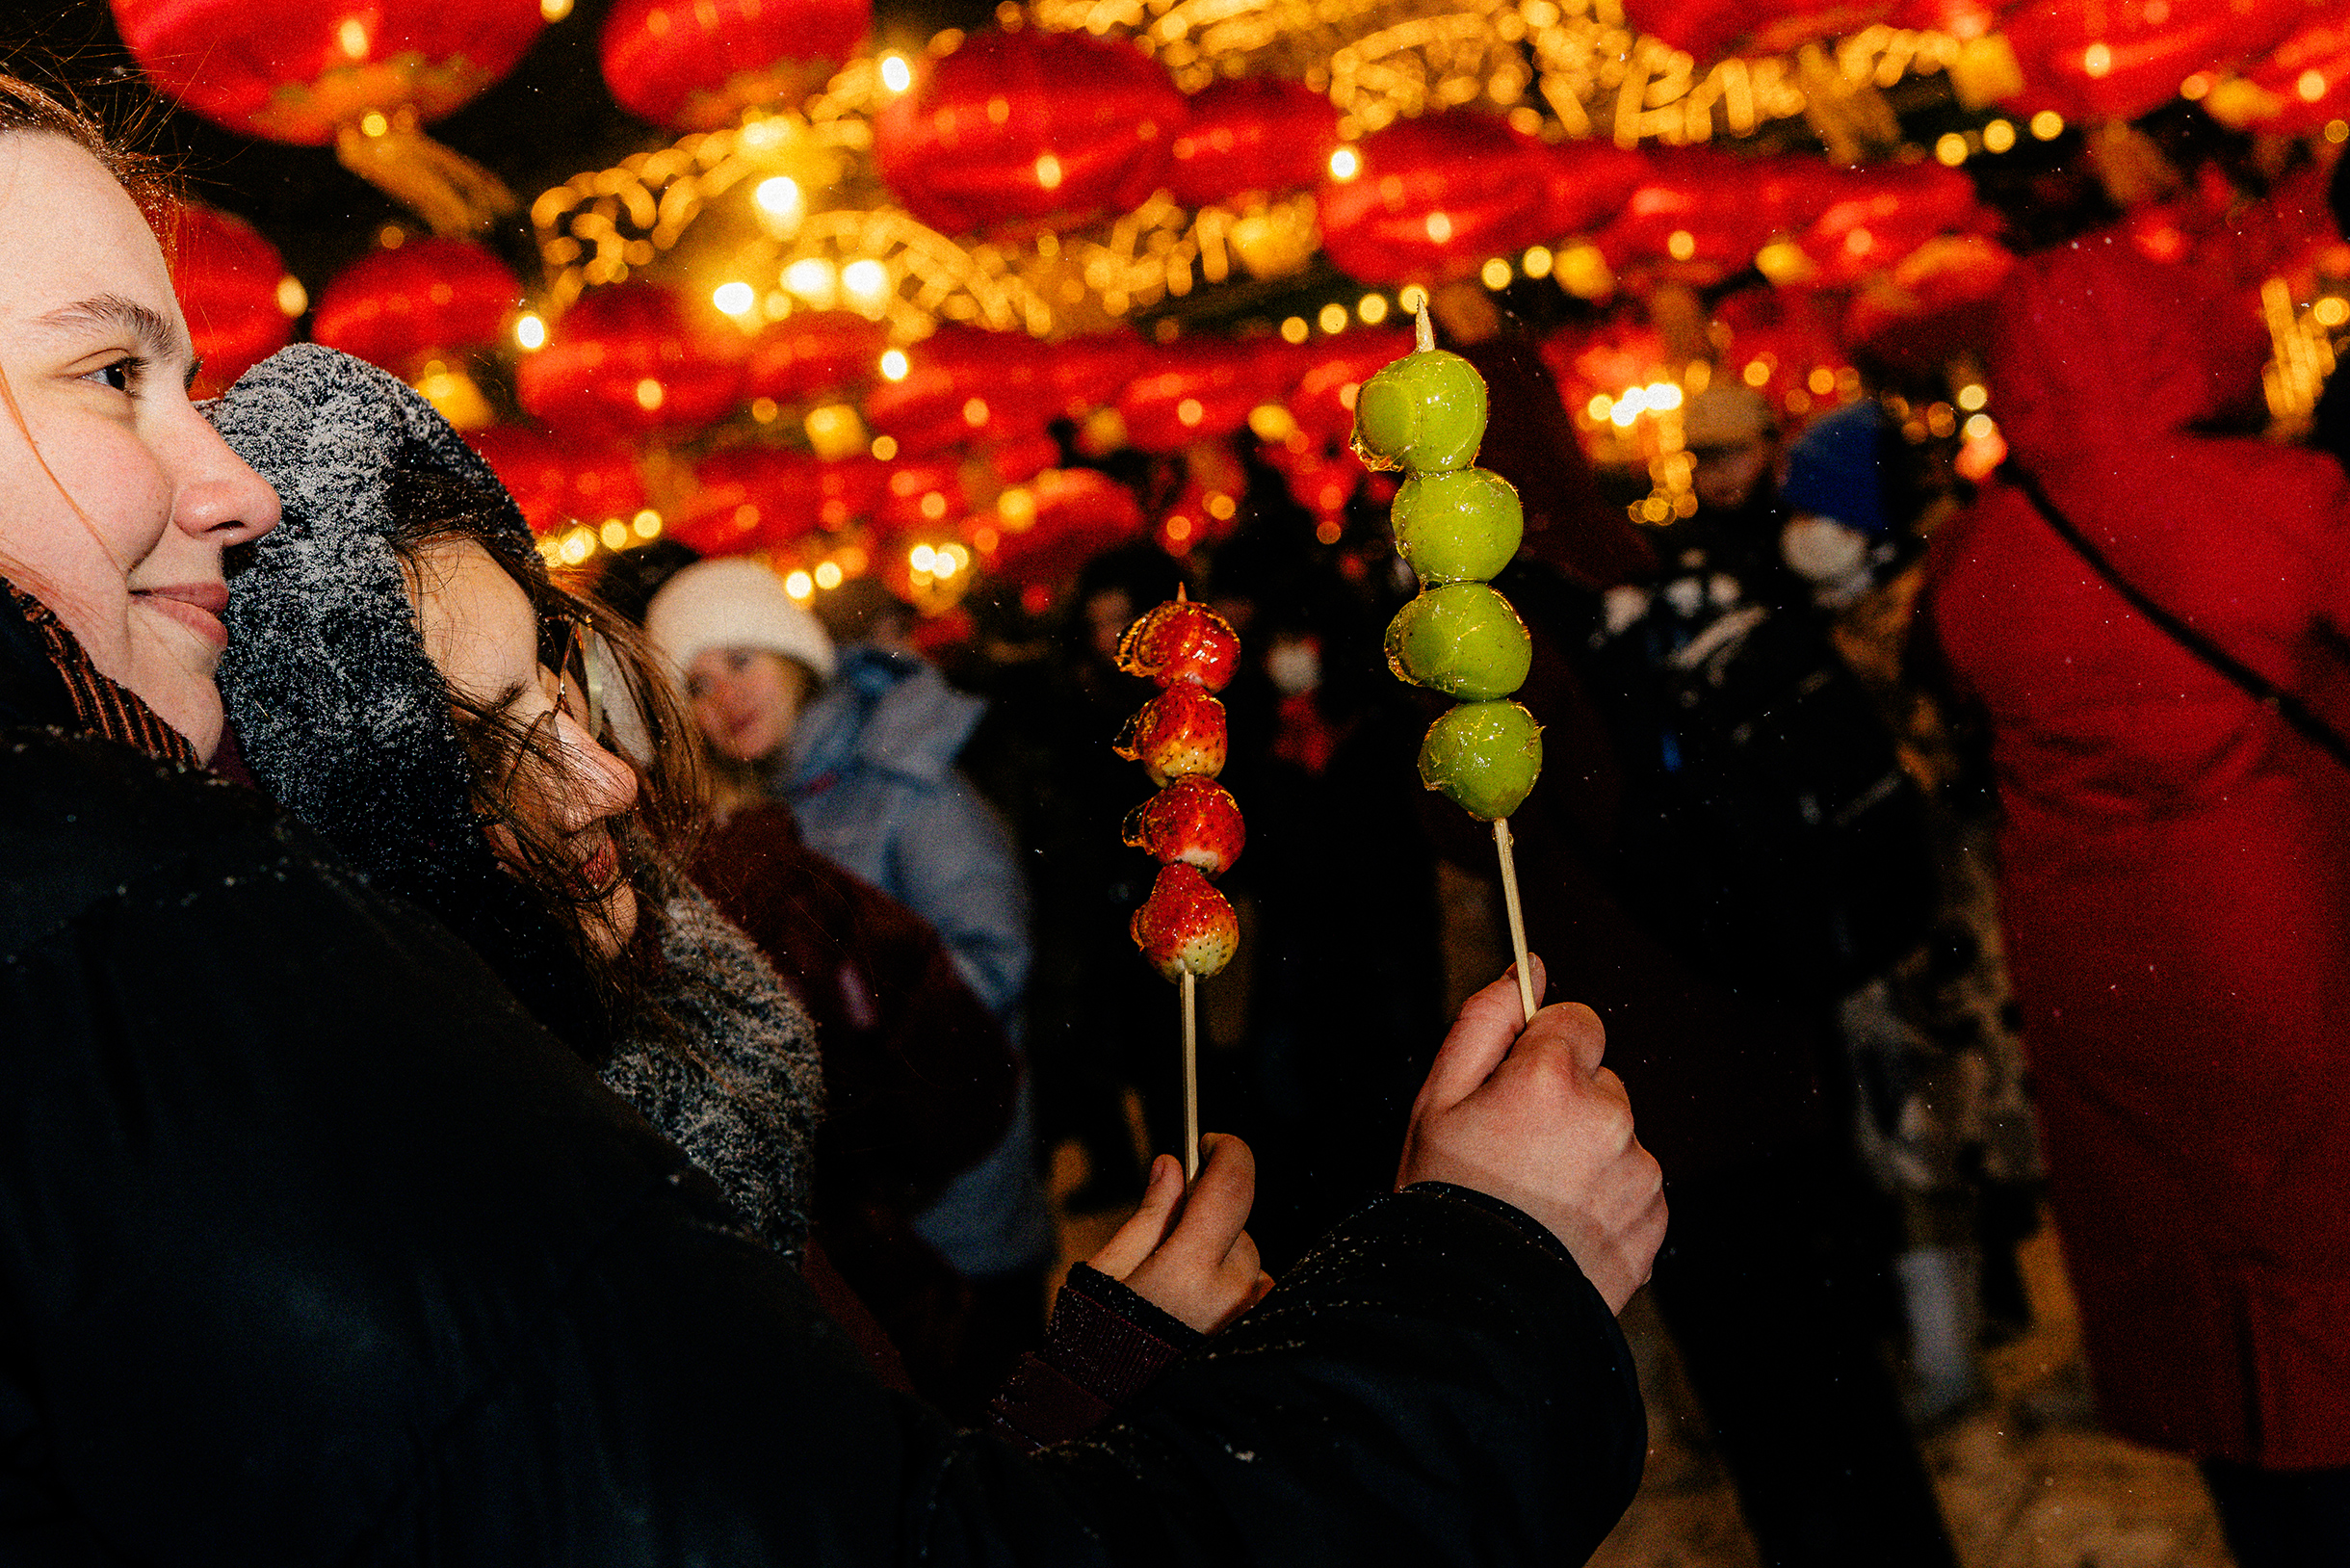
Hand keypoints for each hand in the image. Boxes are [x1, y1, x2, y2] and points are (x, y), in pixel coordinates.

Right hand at [1087, 1133, 1273, 1333]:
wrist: (1113, 1417)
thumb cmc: (1099, 1344)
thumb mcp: (1108, 1272)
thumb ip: (1149, 1215)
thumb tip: (1173, 1167)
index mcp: (1187, 1270)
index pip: (1231, 1185)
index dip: (1227, 1151)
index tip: (1212, 1143)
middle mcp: (1230, 1294)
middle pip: (1236, 1223)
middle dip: (1206, 1220)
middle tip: (1166, 1248)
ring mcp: (1249, 1320)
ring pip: (1248, 1259)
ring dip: (1221, 1260)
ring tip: (1178, 1295)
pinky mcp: (1257, 1338)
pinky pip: (1256, 1294)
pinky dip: (1234, 1291)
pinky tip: (1198, 1315)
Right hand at [1395, 957, 1666, 1313]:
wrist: (1475, 1307)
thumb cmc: (1445, 1195)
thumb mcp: (1437, 1098)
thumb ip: (1486, 1020)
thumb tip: (1530, 967)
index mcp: (1553, 1077)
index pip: (1577, 1020)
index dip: (1541, 1050)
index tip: (1515, 1086)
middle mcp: (1610, 1116)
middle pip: (1599, 1080)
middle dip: (1565, 1104)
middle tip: (1513, 1154)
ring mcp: (1638, 1172)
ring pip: (1618, 1136)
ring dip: (1587, 1155)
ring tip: (1535, 1200)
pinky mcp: (1654, 1221)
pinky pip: (1634, 1188)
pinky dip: (1606, 1201)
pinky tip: (1561, 1228)